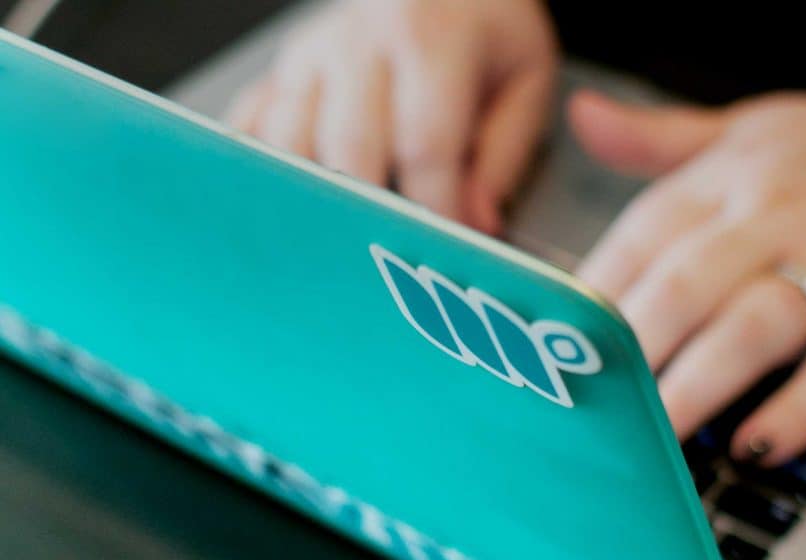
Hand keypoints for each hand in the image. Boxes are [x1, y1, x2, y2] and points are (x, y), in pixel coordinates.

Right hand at [225, 0, 557, 232]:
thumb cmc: (484, 26)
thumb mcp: (524, 79)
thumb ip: (504, 153)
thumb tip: (478, 221)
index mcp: (430, 39)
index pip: (425, 144)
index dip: (434, 208)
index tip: (446, 248)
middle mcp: (360, 42)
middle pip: (348, 148)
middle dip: (372, 214)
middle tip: (390, 255)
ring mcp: (313, 56)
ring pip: (289, 142)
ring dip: (313, 199)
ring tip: (339, 242)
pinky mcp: (284, 70)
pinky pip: (251, 124)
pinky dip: (261, 170)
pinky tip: (277, 205)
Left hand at [571, 89, 805, 464]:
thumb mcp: (750, 130)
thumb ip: (660, 138)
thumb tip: (583, 119)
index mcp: (735, 176)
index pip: (645, 232)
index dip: (593, 290)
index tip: (553, 341)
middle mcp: (782, 218)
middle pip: (688, 282)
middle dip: (632, 344)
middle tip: (589, 398)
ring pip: (757, 327)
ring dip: (698, 383)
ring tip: (653, 430)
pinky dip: (797, 410)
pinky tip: (753, 443)